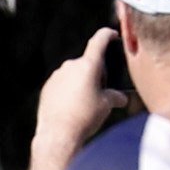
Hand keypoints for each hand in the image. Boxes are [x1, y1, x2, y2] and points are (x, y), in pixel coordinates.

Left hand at [32, 29, 123, 167]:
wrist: (58, 135)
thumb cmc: (85, 117)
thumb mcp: (106, 105)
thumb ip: (115, 97)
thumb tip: (122, 98)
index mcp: (88, 65)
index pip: (99, 41)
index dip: (107, 35)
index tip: (112, 34)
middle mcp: (70, 66)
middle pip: (88, 64)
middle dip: (96, 75)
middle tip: (100, 93)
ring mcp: (57, 76)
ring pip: (74, 75)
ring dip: (81, 84)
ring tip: (85, 106)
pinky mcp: (48, 87)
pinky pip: (62, 85)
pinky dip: (69, 92)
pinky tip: (72, 109)